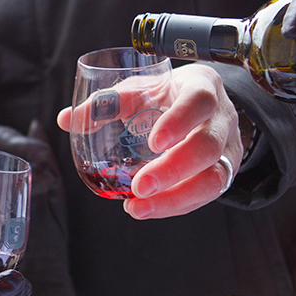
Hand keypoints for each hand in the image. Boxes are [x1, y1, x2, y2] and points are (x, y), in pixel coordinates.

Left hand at [58, 64, 242, 218]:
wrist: (204, 105)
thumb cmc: (169, 95)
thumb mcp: (142, 89)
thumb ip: (108, 102)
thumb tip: (66, 120)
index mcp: (203, 87)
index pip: (199, 102)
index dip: (179, 122)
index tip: (154, 142)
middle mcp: (223, 119)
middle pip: (208, 147)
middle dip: (173, 171)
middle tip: (139, 187)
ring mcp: (229, 149)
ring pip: (214, 179)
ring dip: (175, 198)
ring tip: (139, 208)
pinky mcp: (225, 174)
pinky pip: (206, 196)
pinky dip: (176, 204)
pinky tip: (149, 208)